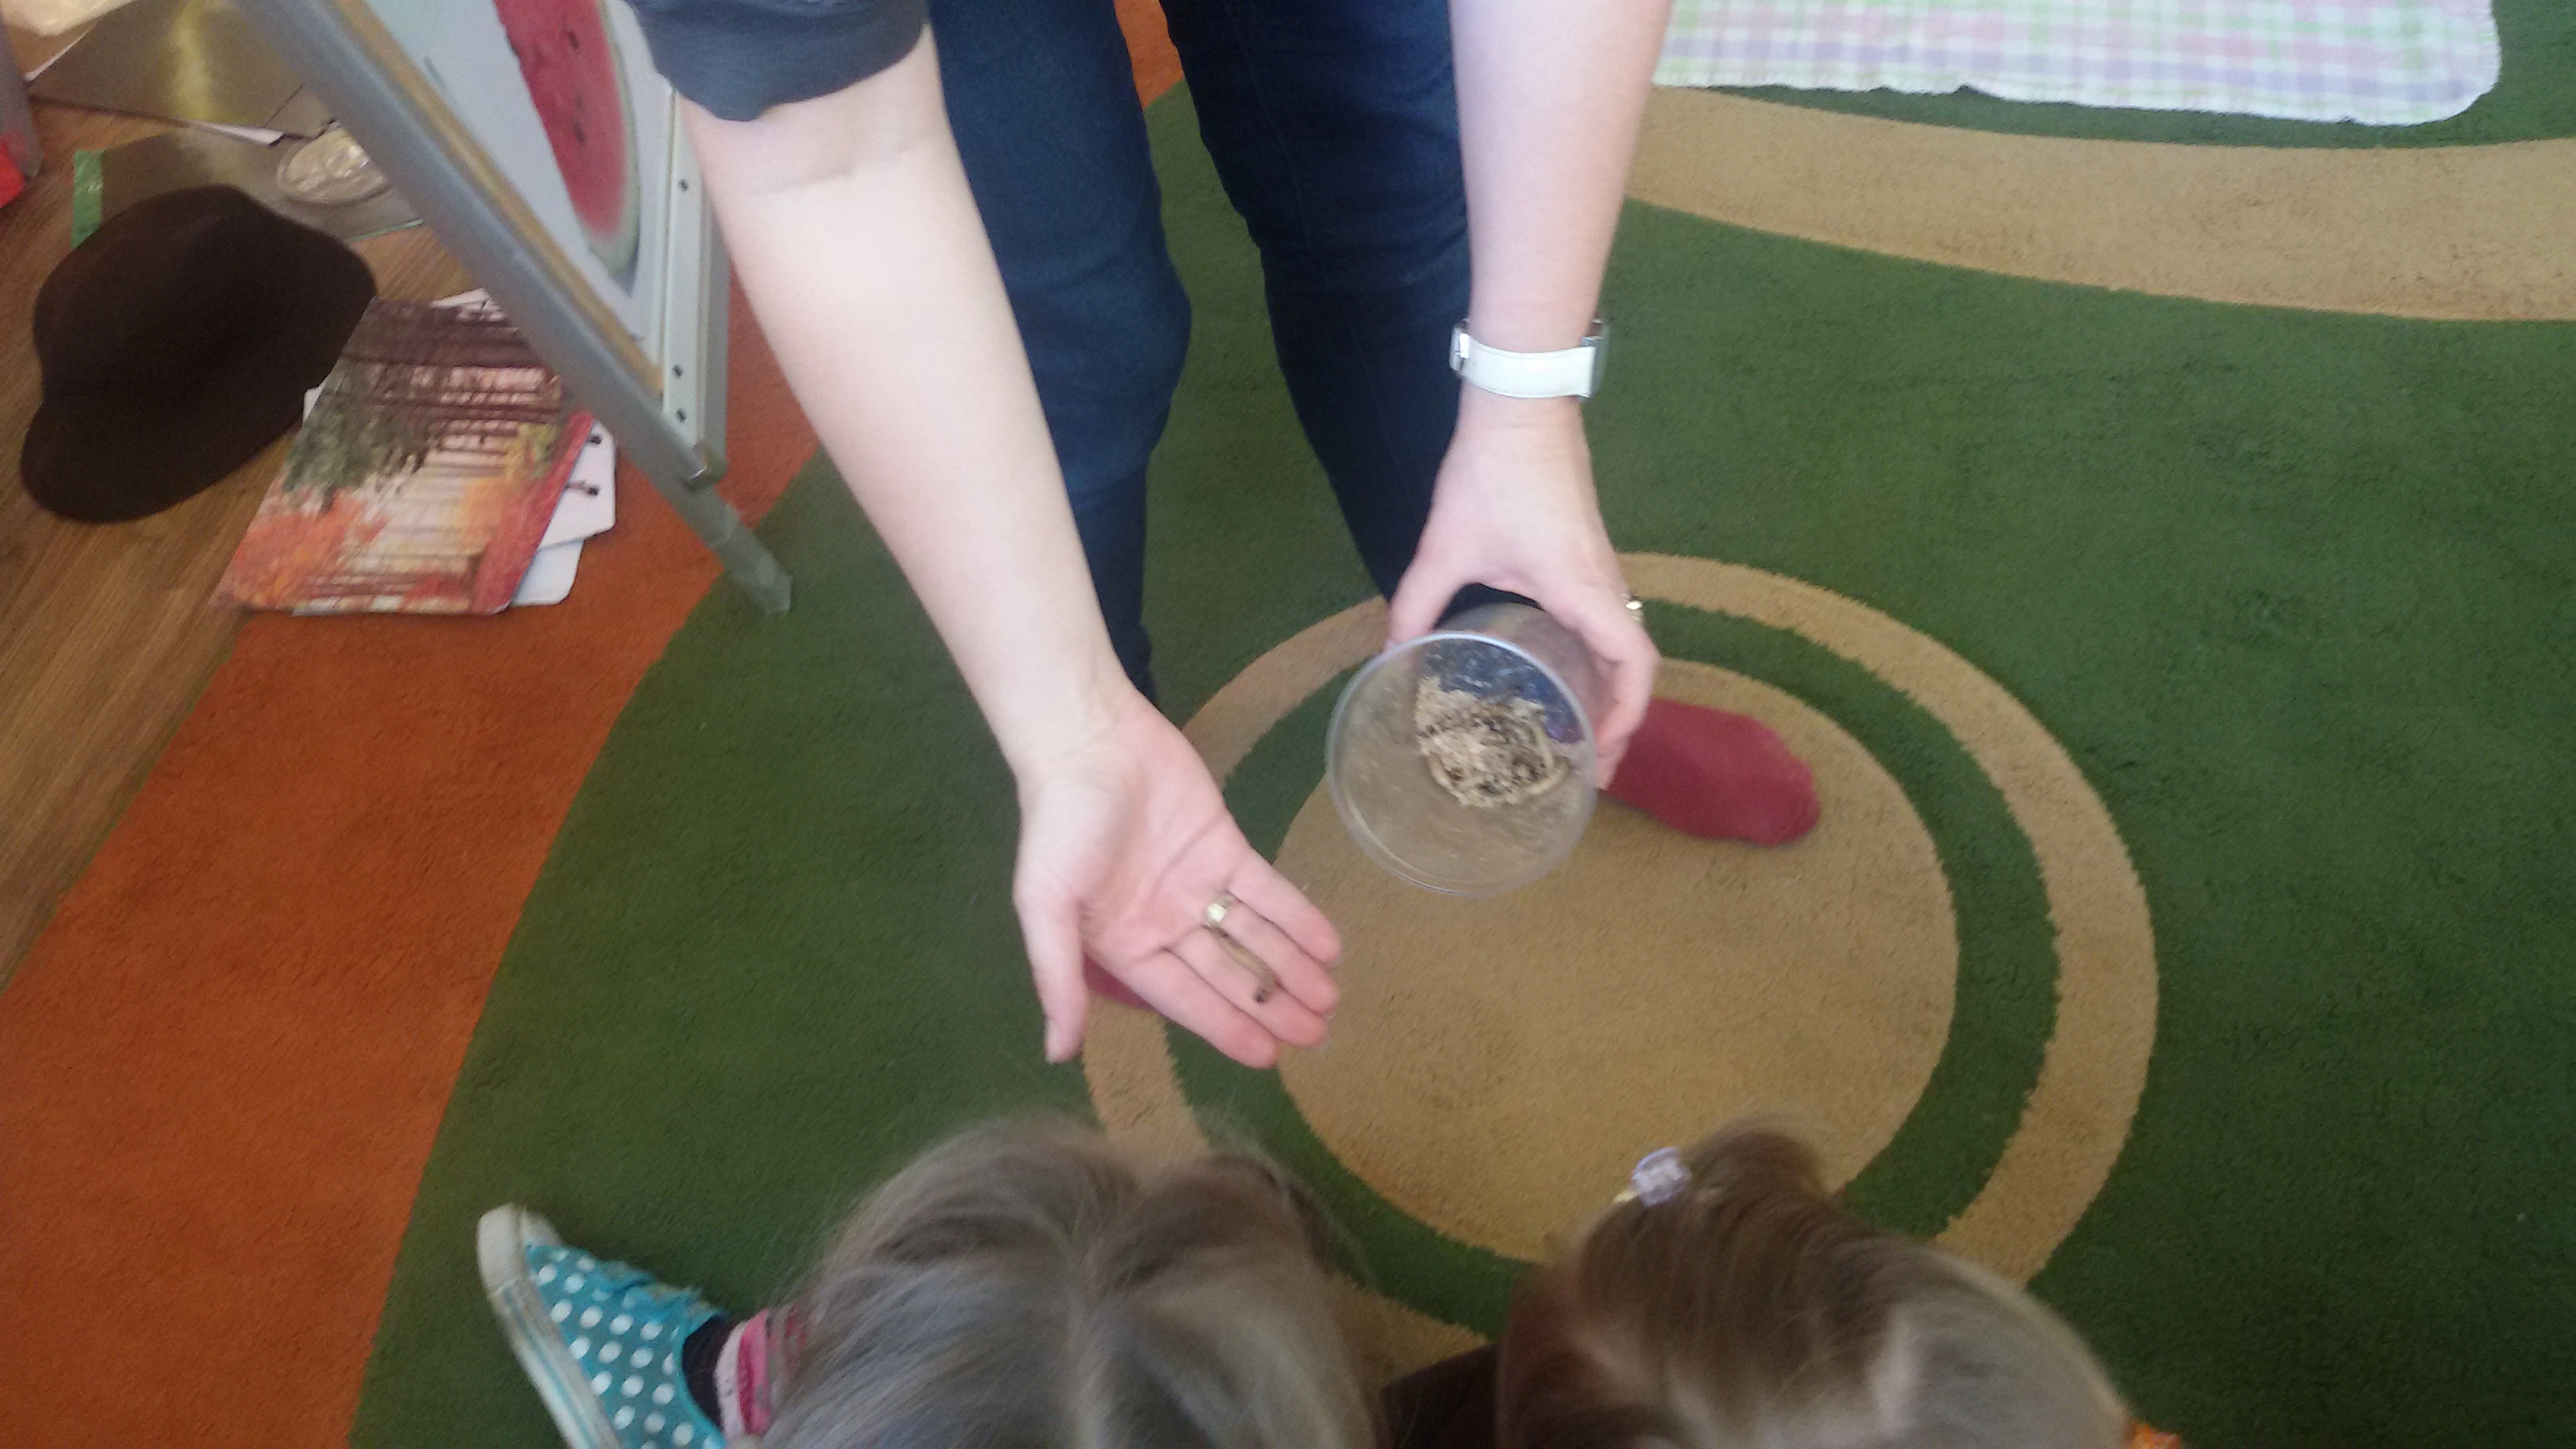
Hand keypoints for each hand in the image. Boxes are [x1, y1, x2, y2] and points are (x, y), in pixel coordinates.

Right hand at [1011, 689, 1343, 1066]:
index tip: (1268, 1057)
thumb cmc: (1060, 826)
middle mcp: (1165, 924)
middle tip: (1317, 1036)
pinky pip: (1266, 889)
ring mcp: (1197, 885)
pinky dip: (1297, 916)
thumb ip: (1057, 978)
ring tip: (1330, 999)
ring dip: (1291, 966)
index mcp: (1124, 945)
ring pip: (1253, 936)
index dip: (1226, 1027)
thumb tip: (1058, 1054)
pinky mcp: (1224, 847)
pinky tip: (1329, 945)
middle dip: (1270, 1005)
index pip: (1185, 998)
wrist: (1088, 741)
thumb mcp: (1045, 905)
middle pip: (1227, 974)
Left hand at [1385, 389, 1657, 777]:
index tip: (1600, 756)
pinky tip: (1561, 675)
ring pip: (1621, 641)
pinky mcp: (1587, 553)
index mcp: (1582, 589)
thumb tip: (1388, 657)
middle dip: (1618, 719)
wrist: (1520, 402)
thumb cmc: (1490, 473)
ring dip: (1608, 689)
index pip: (1635, 663)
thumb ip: (1414, 605)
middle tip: (1587, 768)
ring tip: (1576, 733)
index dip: (1627, 716)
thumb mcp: (1444, 547)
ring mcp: (1601, 566)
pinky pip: (1606, 620)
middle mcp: (1604, 583)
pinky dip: (1596, 658)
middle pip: (1633, 663)